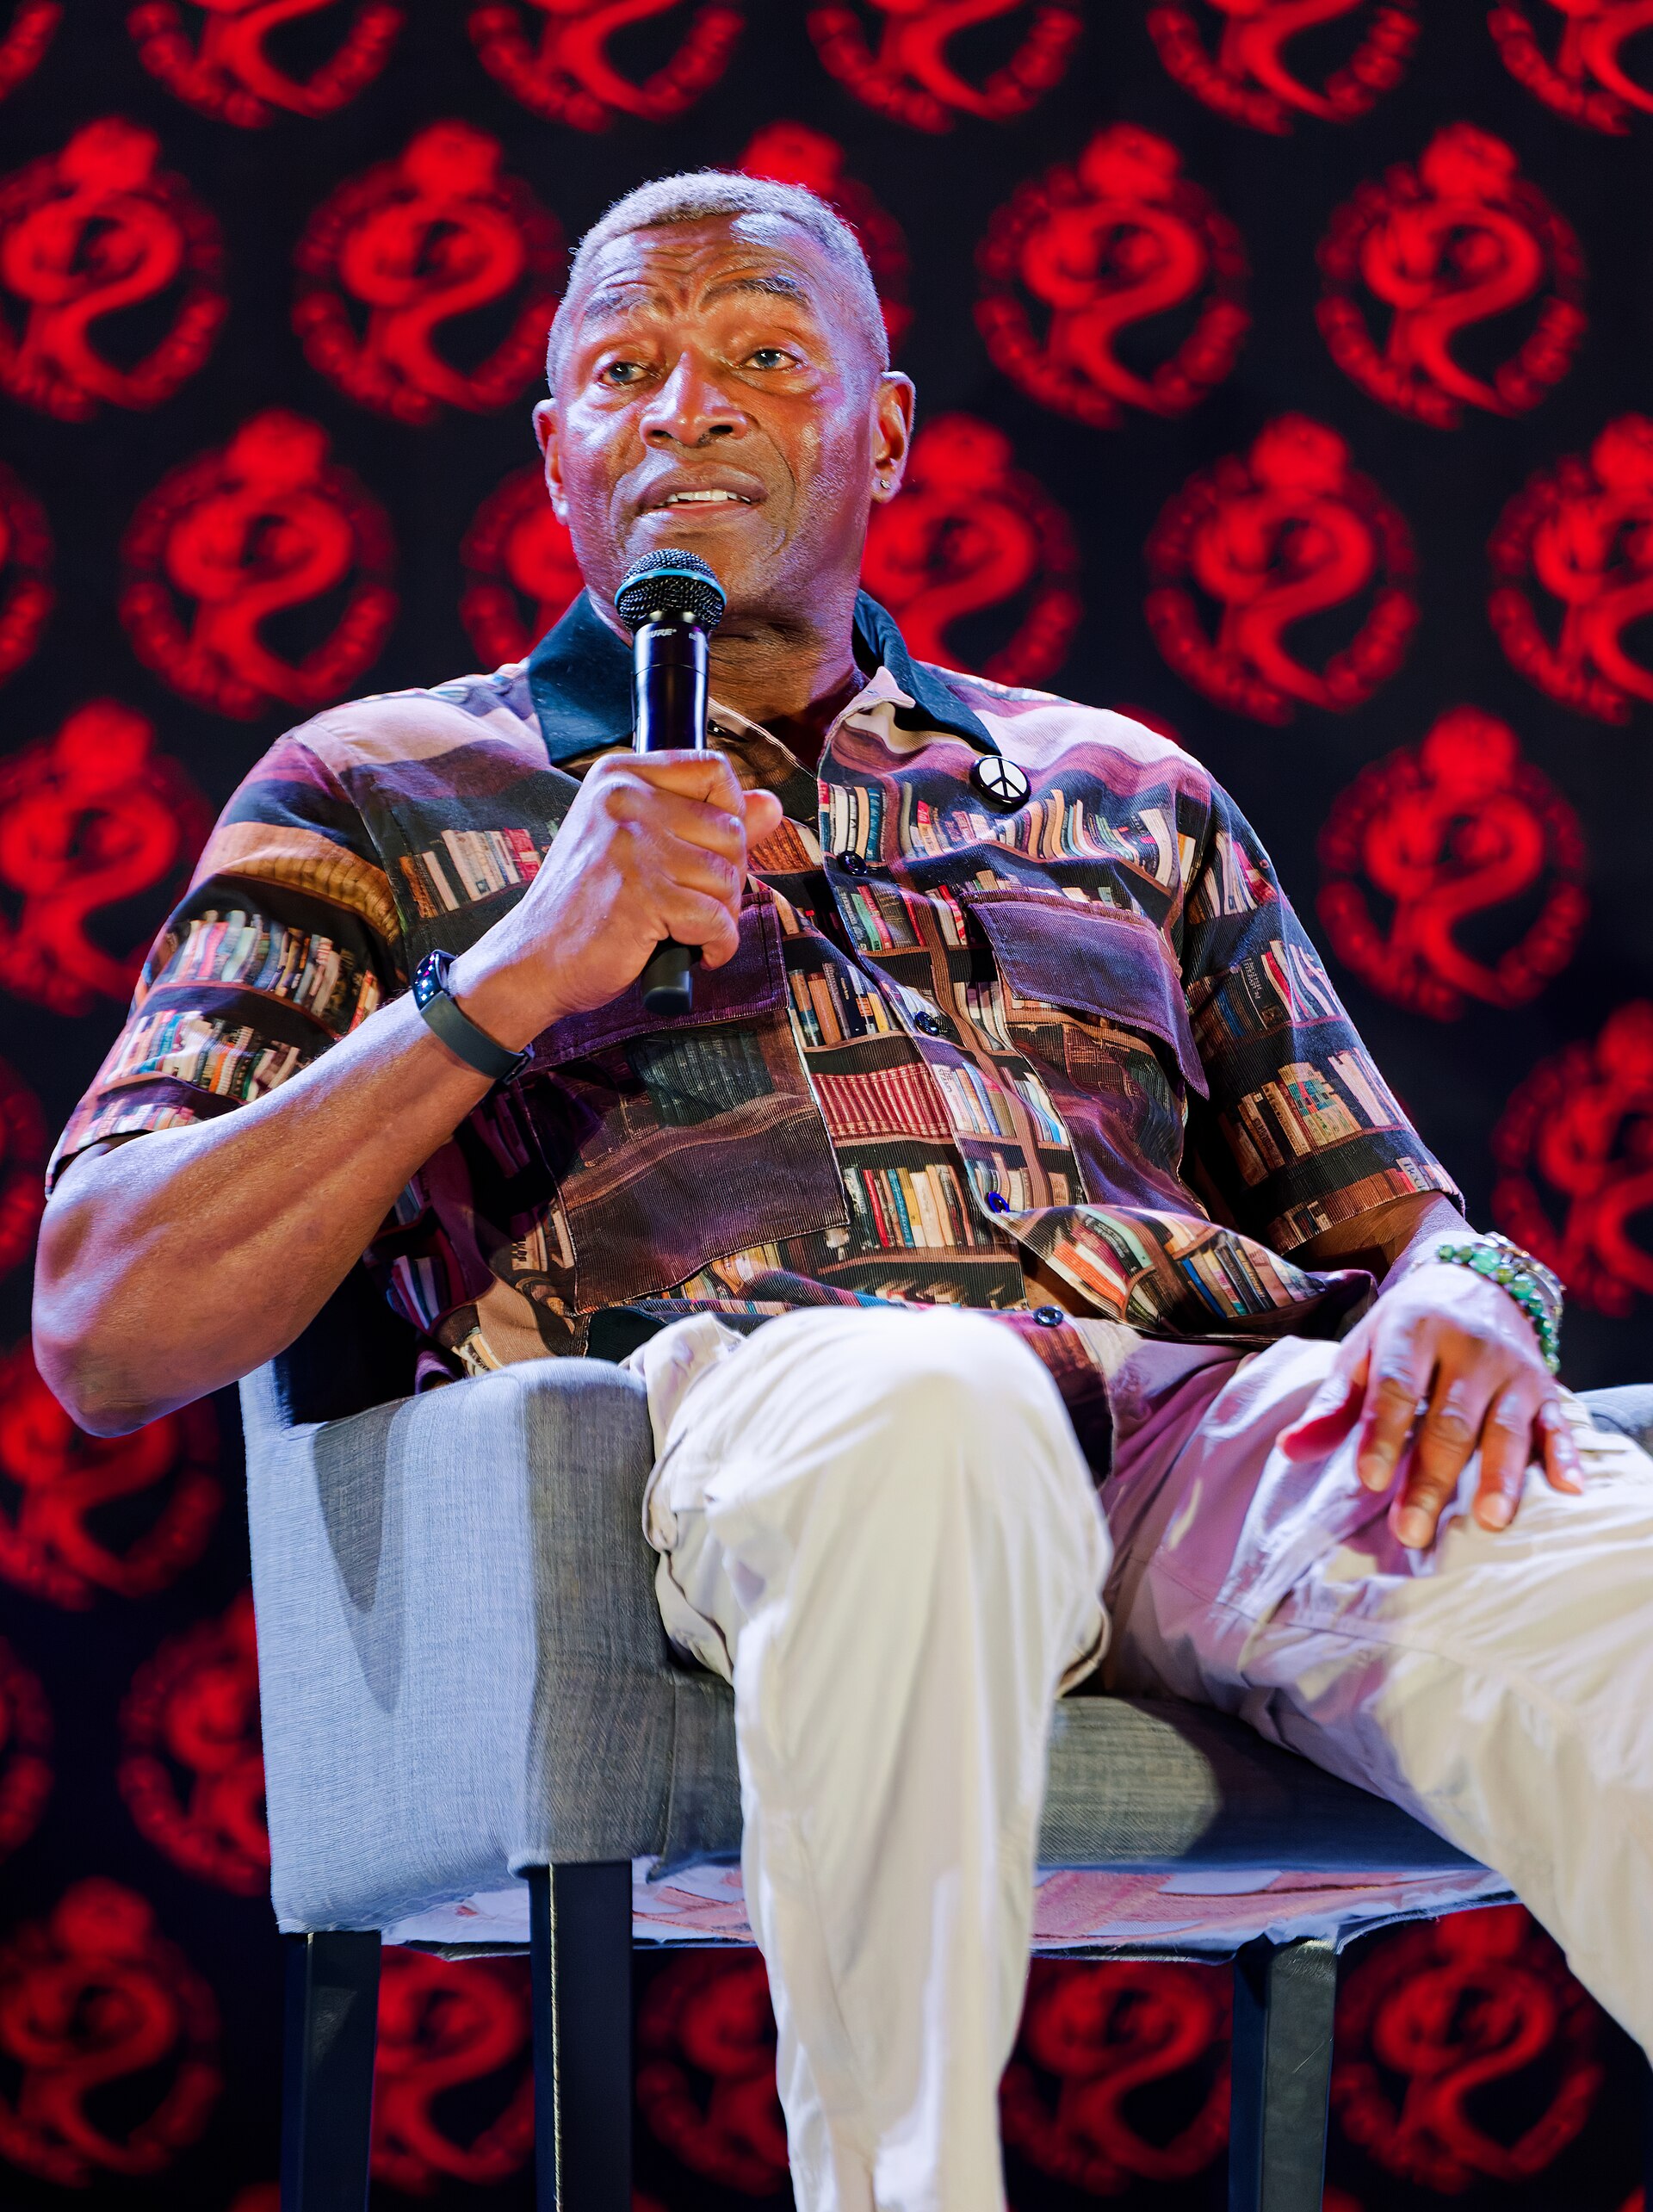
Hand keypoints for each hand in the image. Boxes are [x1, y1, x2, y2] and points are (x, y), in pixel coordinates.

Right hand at [449, 751, 782, 1048]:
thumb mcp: (640, 847)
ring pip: (728, 877)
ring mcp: (634, 848)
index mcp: (619, 776)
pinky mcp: (644, 897)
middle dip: (726, 878)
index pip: (713, 770)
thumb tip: (772, 805)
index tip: (707, 850)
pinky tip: (692, 951)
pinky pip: (718, 920)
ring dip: (720, 915)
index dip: (730, 814)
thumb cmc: (588, 905)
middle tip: (691, 903)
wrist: (534, 960)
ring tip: (684, 928)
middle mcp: (624, 801)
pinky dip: (716, 946)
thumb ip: (705, 820)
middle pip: (731, 829)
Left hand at [1277, 1260, 1582, 1548]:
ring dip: (1500, 1476)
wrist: (1474, 1281)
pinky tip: (1568, 1488)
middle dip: (1431, 1478)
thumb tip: (1289, 1450)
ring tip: (1490, 1522)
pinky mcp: (1546, 1386)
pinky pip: (1559, 1423)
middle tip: (1412, 1531)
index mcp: (1413, 1329)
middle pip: (1449, 1422)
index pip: (1396, 1387)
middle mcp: (1469, 1346)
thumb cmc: (1405, 1331)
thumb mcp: (1362, 1352)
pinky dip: (1566, 1454)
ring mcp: (1512, 1368)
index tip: (1369, 1479)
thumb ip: (1332, 1405)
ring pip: (1506, 1428)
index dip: (1382, 1434)